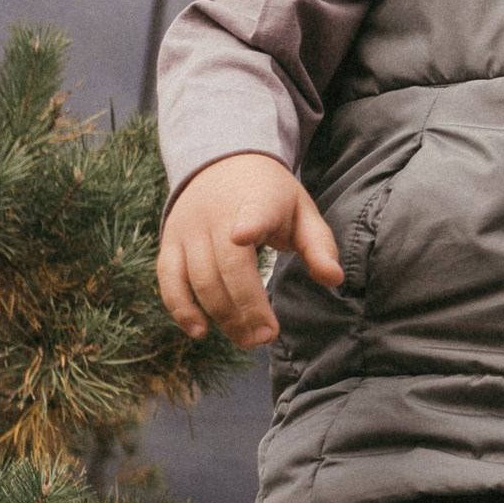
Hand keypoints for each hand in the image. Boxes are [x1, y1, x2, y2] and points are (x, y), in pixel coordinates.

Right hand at [158, 152, 342, 348]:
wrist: (222, 162)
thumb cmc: (270, 196)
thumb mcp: (301, 210)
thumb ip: (319, 245)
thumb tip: (334, 279)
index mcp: (258, 199)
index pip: (253, 211)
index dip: (248, 223)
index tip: (242, 235)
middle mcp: (217, 213)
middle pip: (228, 266)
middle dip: (247, 307)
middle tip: (266, 337)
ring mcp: (189, 228)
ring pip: (200, 279)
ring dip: (222, 316)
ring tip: (248, 340)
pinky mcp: (170, 241)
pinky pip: (169, 279)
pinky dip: (181, 308)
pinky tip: (200, 332)